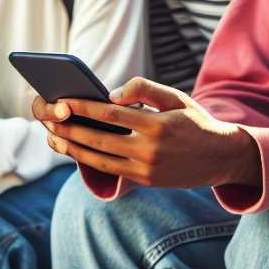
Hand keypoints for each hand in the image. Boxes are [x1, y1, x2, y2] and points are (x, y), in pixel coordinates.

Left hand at [33, 78, 260, 188]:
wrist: (221, 157)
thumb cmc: (196, 121)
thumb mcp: (177, 97)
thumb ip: (145, 88)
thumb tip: (112, 94)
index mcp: (158, 125)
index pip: (111, 114)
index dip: (83, 108)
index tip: (62, 100)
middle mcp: (150, 150)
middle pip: (99, 138)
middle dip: (69, 128)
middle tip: (47, 117)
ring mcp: (146, 168)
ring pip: (99, 158)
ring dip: (72, 147)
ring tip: (52, 137)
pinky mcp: (144, 180)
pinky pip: (110, 169)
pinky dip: (88, 160)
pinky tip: (74, 150)